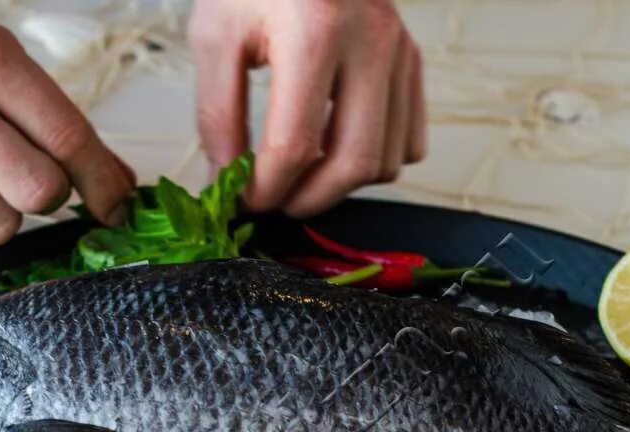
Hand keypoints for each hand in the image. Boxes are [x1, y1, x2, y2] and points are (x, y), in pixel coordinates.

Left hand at [188, 0, 425, 216]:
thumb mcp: (216, 33)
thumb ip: (217, 112)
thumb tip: (229, 179)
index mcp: (315, 33)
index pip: (296, 145)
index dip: (266, 189)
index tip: (245, 200)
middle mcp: (370, 42)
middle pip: (353, 163)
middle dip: (308, 199)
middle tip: (276, 200)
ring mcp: (399, 52)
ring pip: (387, 161)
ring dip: (342, 184)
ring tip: (303, 174)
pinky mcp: (413, 60)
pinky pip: (409, 141)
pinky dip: (376, 160)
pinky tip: (338, 147)